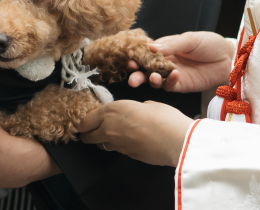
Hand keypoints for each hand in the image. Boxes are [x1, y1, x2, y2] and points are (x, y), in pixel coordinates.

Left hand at [77, 100, 191, 166]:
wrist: (176, 141)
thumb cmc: (164, 117)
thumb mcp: (147, 103)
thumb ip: (133, 107)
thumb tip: (135, 111)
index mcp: (111, 110)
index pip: (84, 120)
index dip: (82, 120)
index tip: (86, 118)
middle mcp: (109, 128)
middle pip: (86, 136)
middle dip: (86, 132)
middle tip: (92, 128)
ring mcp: (117, 145)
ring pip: (99, 144)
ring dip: (101, 139)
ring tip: (112, 133)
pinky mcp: (127, 155)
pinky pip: (115, 149)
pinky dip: (117, 145)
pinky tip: (128, 140)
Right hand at [127, 31, 234, 91]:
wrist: (228, 58)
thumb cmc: (208, 43)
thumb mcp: (190, 39)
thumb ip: (172, 45)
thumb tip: (151, 47)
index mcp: (164, 47)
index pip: (145, 52)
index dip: (136, 56)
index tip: (130, 60)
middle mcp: (165, 62)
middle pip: (146, 69)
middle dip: (137, 73)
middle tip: (132, 78)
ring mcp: (172, 74)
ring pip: (155, 80)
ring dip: (150, 80)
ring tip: (153, 78)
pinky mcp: (181, 85)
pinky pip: (170, 86)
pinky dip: (169, 82)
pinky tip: (174, 76)